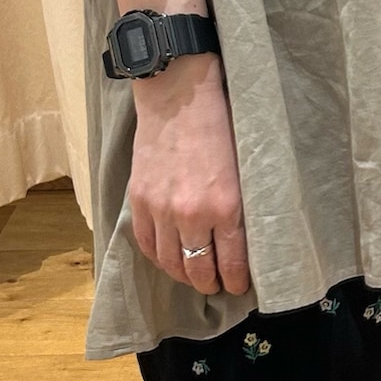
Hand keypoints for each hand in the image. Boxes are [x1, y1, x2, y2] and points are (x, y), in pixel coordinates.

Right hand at [129, 52, 249, 295]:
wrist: (178, 94)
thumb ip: (238, 203)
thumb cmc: (219, 121)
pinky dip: (157, 257)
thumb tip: (241, 235)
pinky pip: (146, 244)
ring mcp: (161, 210)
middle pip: (199, 268)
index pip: (231, 262)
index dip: (236, 280)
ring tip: (193, 275)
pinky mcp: (139, 200)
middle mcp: (191, 215)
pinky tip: (167, 257)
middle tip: (216, 285)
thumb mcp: (241, 164)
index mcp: (225, 205)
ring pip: (170, 262)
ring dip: (183, 274)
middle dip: (210, 282)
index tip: (239, 286)